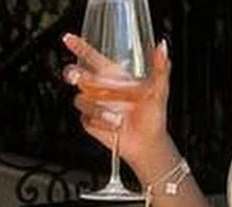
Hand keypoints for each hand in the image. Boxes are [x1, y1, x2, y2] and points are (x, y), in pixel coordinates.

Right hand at [61, 33, 172, 175]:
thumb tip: (162, 47)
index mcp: (112, 75)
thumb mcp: (159, 90)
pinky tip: (114, 126)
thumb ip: (160, 68)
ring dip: (98, 108)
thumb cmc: (152, 116)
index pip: (91, 56)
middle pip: (76, 75)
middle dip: (73, 74)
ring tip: (118, 118)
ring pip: (82, 99)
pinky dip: (100, 123)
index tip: (69, 39)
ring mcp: (93, 105)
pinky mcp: (90, 122)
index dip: (79, 46)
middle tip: (77, 77)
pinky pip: (87, 118)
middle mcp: (99, 88)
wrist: (148, 143)